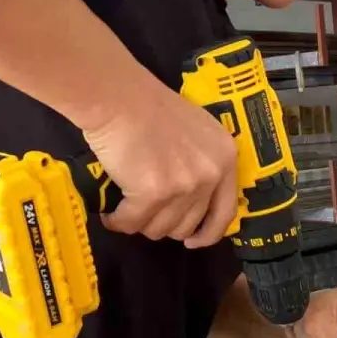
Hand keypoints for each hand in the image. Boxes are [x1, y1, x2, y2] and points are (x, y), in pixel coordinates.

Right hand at [82, 78, 239, 248]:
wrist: (118, 97)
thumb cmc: (148, 105)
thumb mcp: (194, 131)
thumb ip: (200, 162)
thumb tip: (189, 199)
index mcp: (224, 157)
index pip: (226, 211)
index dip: (208, 233)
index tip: (192, 240)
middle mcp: (209, 174)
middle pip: (187, 224)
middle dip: (162, 224)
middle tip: (144, 212)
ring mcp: (183, 185)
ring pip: (159, 228)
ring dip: (139, 223)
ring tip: (125, 210)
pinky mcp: (152, 193)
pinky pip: (132, 222)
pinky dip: (118, 221)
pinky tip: (110, 214)